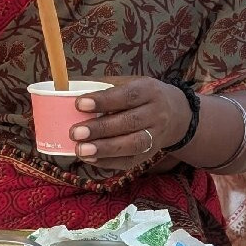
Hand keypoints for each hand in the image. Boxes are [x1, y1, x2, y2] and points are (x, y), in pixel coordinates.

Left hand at [69, 77, 190, 169]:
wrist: (175, 115)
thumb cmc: (142, 96)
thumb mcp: (131, 83)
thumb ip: (105, 86)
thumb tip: (70, 88)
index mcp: (149, 91)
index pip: (127, 96)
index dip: (104, 100)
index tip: (80, 104)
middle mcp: (156, 114)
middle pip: (129, 122)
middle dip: (100, 129)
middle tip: (75, 132)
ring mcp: (155, 137)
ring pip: (132, 145)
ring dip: (104, 149)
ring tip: (81, 150)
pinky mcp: (148, 155)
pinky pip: (129, 161)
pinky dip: (107, 162)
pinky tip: (89, 159)